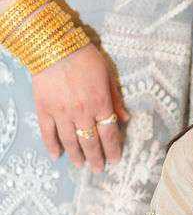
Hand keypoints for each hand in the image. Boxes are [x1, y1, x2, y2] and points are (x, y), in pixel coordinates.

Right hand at [31, 42, 128, 173]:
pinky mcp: (44, 109)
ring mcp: (62, 112)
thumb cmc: (84, 57)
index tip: (115, 160)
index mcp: (101, 103)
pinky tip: (57, 155)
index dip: (113, 149)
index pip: (110, 134)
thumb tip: (126, 119)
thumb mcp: (107, 75)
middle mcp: (82, 112)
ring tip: (80, 165)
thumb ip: (116, 99)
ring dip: (77, 156)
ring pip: (71, 141)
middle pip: (91, 142)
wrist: (53, 44)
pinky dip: (52, 146)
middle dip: (96, 158)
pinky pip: (48, 133)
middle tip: (99, 169)